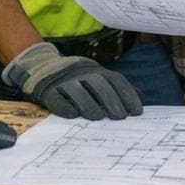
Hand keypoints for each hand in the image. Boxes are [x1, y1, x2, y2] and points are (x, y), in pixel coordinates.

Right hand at [1, 41, 142, 120]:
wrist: (42, 67)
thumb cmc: (79, 79)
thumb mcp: (99, 78)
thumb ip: (118, 88)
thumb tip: (142, 98)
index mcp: (97, 71)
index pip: (116, 80)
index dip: (127, 95)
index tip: (137, 112)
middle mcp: (82, 74)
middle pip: (99, 84)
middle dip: (111, 99)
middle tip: (120, 117)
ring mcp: (64, 81)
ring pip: (78, 90)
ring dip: (89, 103)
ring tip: (98, 118)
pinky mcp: (48, 90)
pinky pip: (56, 97)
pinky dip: (63, 105)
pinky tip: (72, 115)